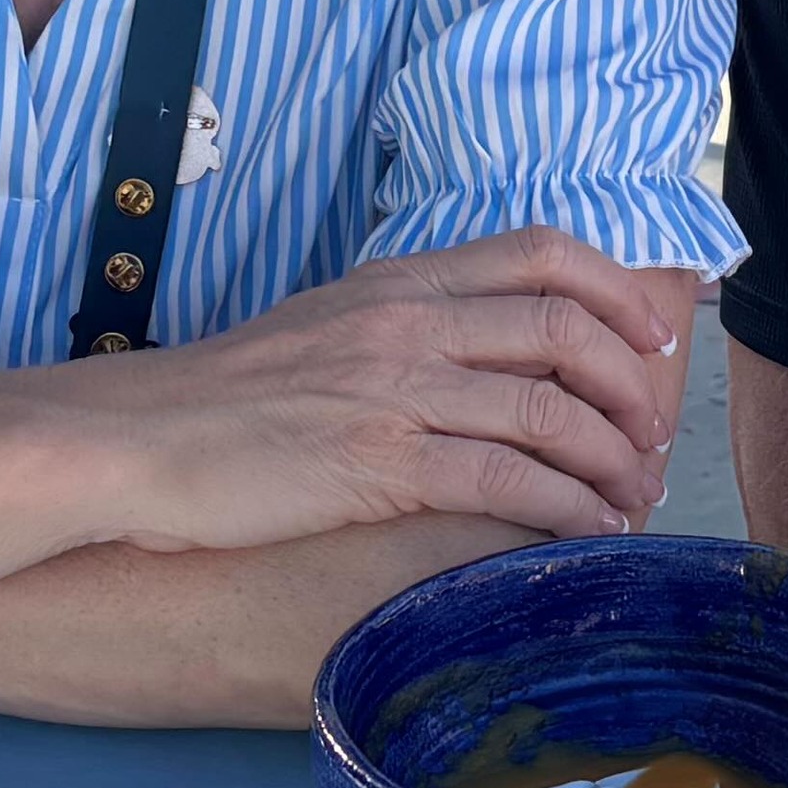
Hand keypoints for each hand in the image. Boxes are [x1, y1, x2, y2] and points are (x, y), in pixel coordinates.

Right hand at [72, 231, 684, 557]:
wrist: (132, 439)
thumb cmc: (223, 399)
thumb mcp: (326, 327)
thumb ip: (406, 326)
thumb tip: (485, 353)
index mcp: (400, 280)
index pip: (545, 252)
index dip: (619, 293)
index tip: (655, 339)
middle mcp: (408, 322)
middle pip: (567, 329)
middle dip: (635, 387)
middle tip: (656, 439)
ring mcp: (394, 390)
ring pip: (549, 409)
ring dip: (611, 458)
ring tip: (635, 498)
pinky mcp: (378, 464)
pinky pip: (505, 482)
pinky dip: (564, 510)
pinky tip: (586, 535)